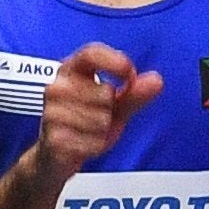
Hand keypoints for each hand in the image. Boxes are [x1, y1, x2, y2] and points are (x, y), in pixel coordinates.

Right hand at [26, 41, 164, 180]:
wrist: (55, 155)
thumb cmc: (84, 123)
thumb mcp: (114, 106)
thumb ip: (134, 93)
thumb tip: (156, 80)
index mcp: (71, 70)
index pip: (91, 53)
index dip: (115, 61)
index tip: (129, 75)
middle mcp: (57, 86)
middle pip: (105, 92)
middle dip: (110, 110)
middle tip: (98, 117)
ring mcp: (52, 112)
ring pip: (100, 120)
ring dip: (102, 132)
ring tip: (88, 132)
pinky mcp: (53, 138)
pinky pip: (92, 142)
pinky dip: (95, 147)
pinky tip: (83, 144)